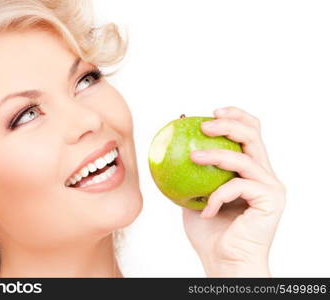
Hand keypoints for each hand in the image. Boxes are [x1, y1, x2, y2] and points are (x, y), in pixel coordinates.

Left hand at [182, 106, 285, 276]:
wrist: (223, 261)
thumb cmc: (208, 231)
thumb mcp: (192, 194)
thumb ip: (190, 171)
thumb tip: (172, 141)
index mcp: (250, 170)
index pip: (249, 132)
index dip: (235, 116)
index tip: (210, 112)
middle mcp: (264, 174)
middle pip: (254, 134)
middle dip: (229, 122)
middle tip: (204, 124)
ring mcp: (270, 186)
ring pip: (245, 156)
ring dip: (216, 154)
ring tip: (193, 157)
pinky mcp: (271, 199)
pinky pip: (238, 185)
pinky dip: (217, 195)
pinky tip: (206, 211)